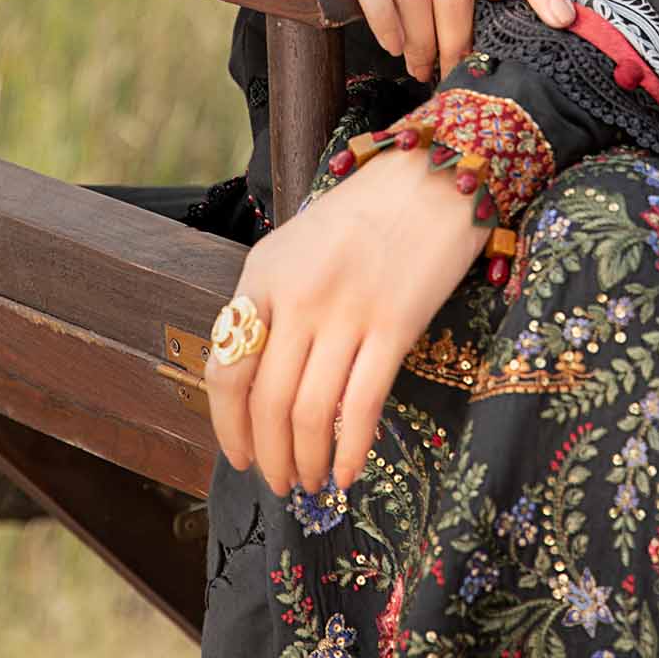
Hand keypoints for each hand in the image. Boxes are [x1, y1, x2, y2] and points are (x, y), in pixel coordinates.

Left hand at [204, 143, 490, 493]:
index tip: (239, 457)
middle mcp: (298, 295)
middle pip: (266, 401)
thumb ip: (272, 305)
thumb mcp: (297, 247)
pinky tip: (348, 472)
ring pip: (311, 412)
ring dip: (307, 461)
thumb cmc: (364, 215)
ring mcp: (347, 310)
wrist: (432, 175)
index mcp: (263, 274)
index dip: (228, 426)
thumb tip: (255, 387)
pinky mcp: (395, 324)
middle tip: (280, 482)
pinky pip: (363, 405)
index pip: (226, 367)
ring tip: (312, 483)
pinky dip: (350, 450)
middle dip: (269, 456)